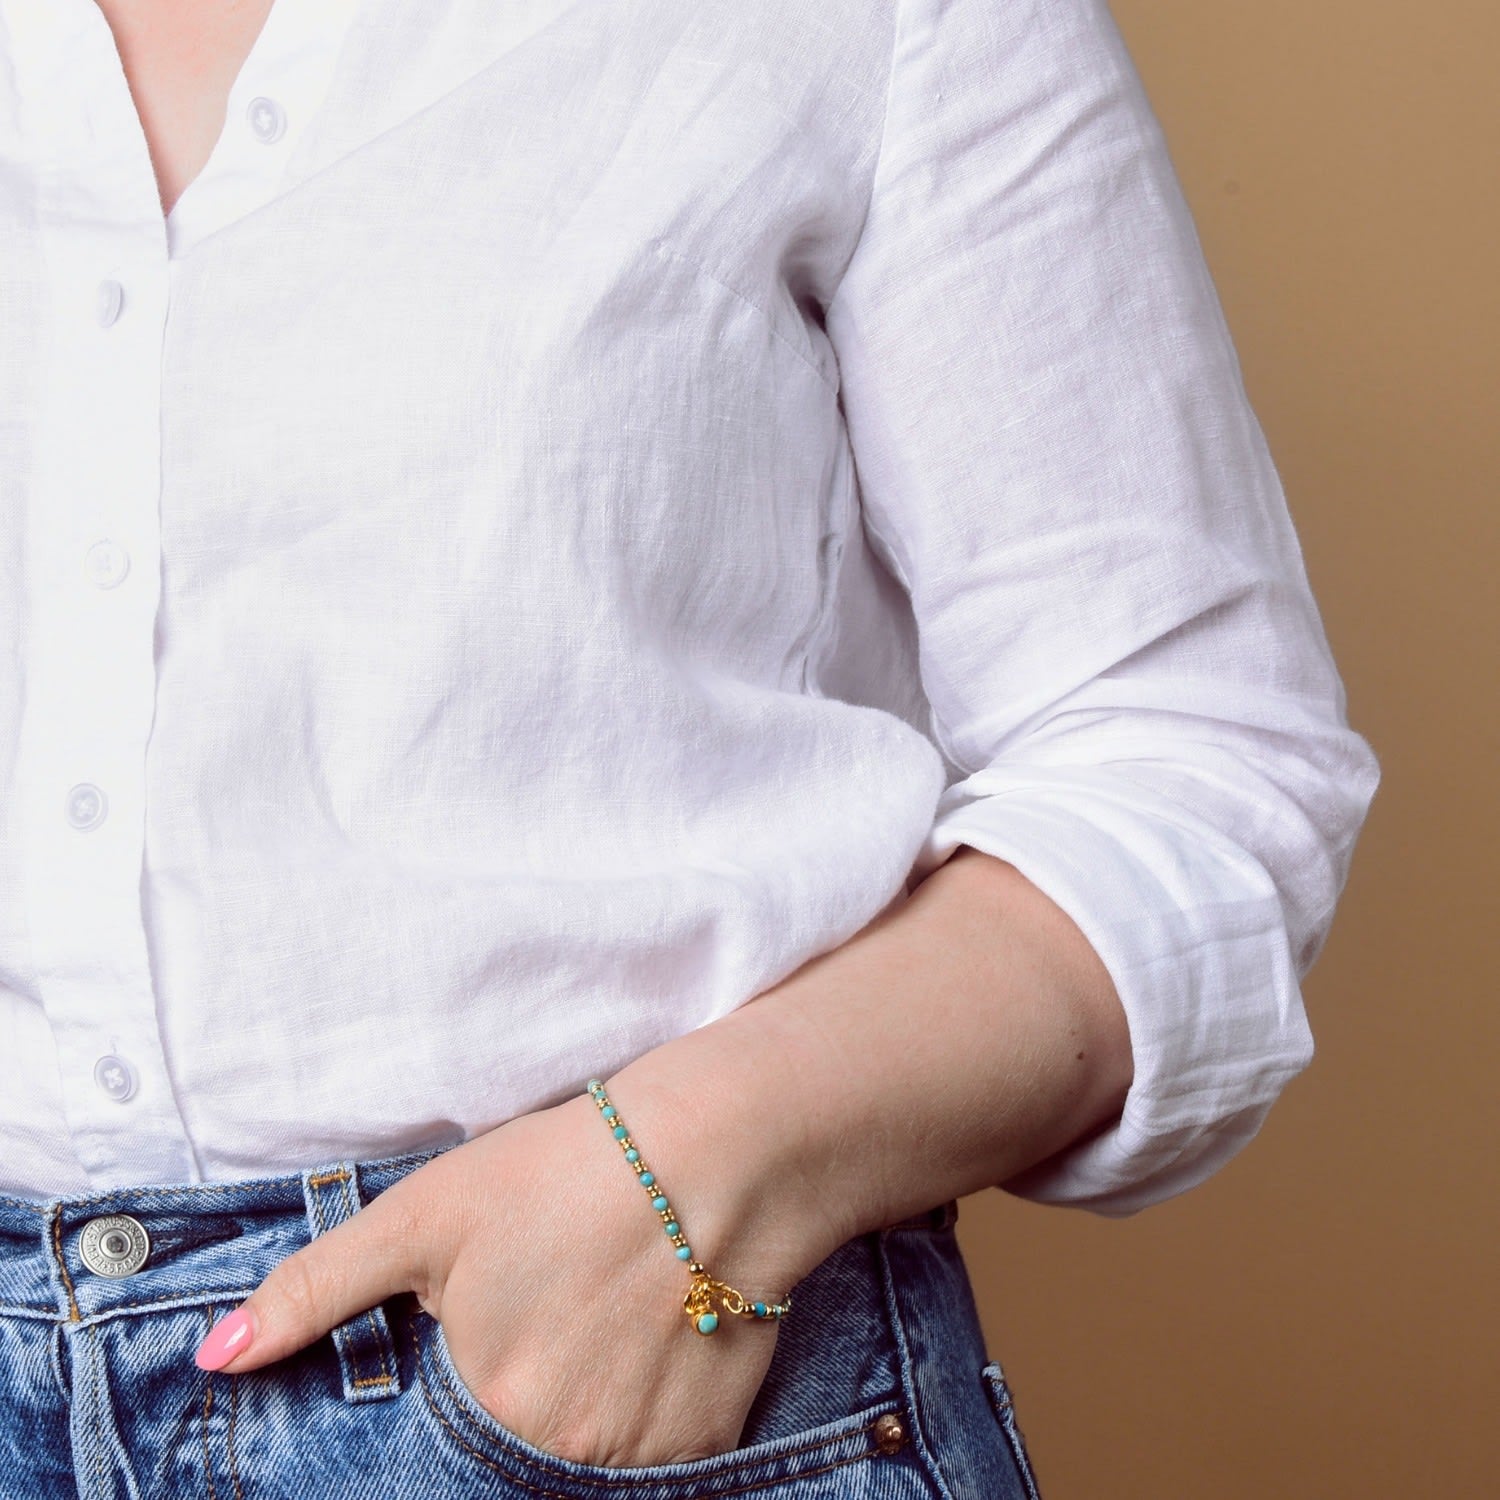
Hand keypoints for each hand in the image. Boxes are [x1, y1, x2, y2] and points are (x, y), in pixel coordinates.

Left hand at [190, 1082, 838, 1466]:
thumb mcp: (428, 1211)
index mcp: (485, 1403)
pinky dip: (639, 1414)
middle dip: (513, 1394)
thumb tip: (216, 1359)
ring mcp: (641, 1461)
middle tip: (551, 1312)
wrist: (726, 1150)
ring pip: (577, 1459)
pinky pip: (650, 1462)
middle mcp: (560, 1453)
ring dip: (576, 1409)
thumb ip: (318, 1291)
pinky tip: (647, 1340)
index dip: (457, 1383)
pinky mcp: (708, 1447)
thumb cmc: (568, 1170)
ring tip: (601, 1322)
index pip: (433, 1446)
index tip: (490, 1335)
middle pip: (508, 1450)